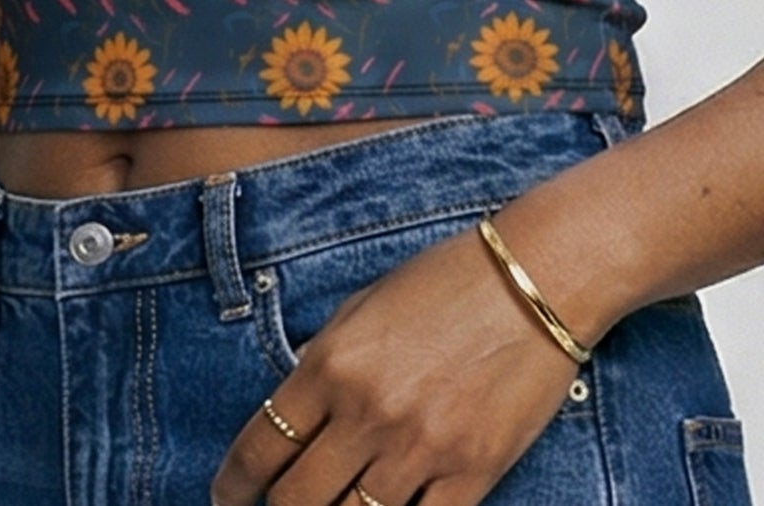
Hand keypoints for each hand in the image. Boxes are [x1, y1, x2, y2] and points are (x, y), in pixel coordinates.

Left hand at [208, 215, 584, 505]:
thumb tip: (295, 416)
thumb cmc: (447, 281)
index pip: (261, 446)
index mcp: (334, 362)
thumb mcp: (365, 305)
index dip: (234, 484)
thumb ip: (325, 360)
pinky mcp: (470, 474)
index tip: (228, 496)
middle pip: (296, 501)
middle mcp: (368, 411)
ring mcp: (420, 450)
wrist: (535, 280)